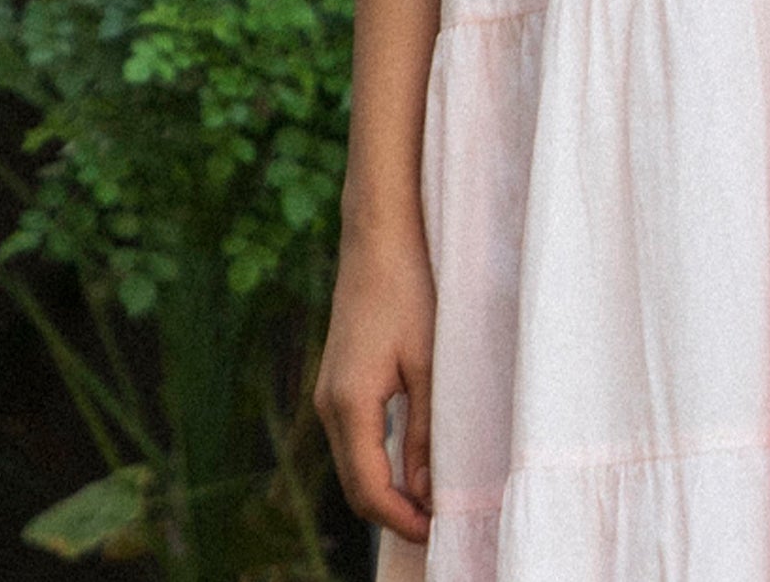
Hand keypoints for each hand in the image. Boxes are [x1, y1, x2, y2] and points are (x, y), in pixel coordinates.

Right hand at [313, 226, 436, 542]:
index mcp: (350, 404)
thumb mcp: (429, 361)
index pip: (370, 489)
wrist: (379, 237)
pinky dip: (379, 462)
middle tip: (441, 526)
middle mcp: (329, 405)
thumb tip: (427, 492)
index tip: (440, 533)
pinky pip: (355, 439)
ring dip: (387, 490)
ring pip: (354, 464)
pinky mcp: (338, 381)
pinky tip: (412, 464)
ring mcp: (329, 393)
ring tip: (433, 501)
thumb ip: (426, 429)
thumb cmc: (410, 290)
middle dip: (394, 514)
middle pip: (356, 485)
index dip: (403, 520)